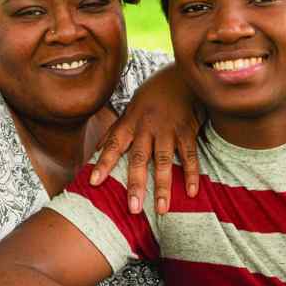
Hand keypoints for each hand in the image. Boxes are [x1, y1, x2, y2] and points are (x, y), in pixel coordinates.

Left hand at [90, 64, 202, 214]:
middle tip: (133, 208)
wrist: (181, 76)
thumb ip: (115, 131)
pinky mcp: (187, 130)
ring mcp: (168, 129)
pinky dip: (192, 174)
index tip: (93, 182)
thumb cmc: (152, 95)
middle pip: (140, 158)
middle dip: (136, 183)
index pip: (114, 144)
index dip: (103, 163)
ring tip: (161, 209)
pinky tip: (191, 192)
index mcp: (130, 122)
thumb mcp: (130, 108)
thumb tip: (96, 150)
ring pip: (164, 161)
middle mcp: (147, 127)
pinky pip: (189, 155)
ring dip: (163, 186)